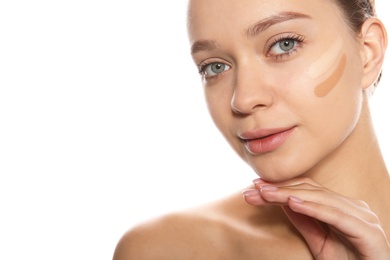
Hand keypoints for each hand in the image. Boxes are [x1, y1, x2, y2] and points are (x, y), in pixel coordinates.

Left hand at [243, 177, 389, 258]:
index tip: (255, 186)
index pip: (307, 189)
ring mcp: (363, 217)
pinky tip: (292, 203)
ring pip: (320, 199)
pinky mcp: (368, 232)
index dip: (281, 186)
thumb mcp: (319, 242)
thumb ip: (305, 221)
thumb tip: (282, 201)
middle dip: (279, 189)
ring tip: (266, 194)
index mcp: (343, 206)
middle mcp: (354, 207)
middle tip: (253, 189)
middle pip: (310, 191)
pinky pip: (336, 216)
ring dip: (289, 195)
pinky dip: (313, 208)